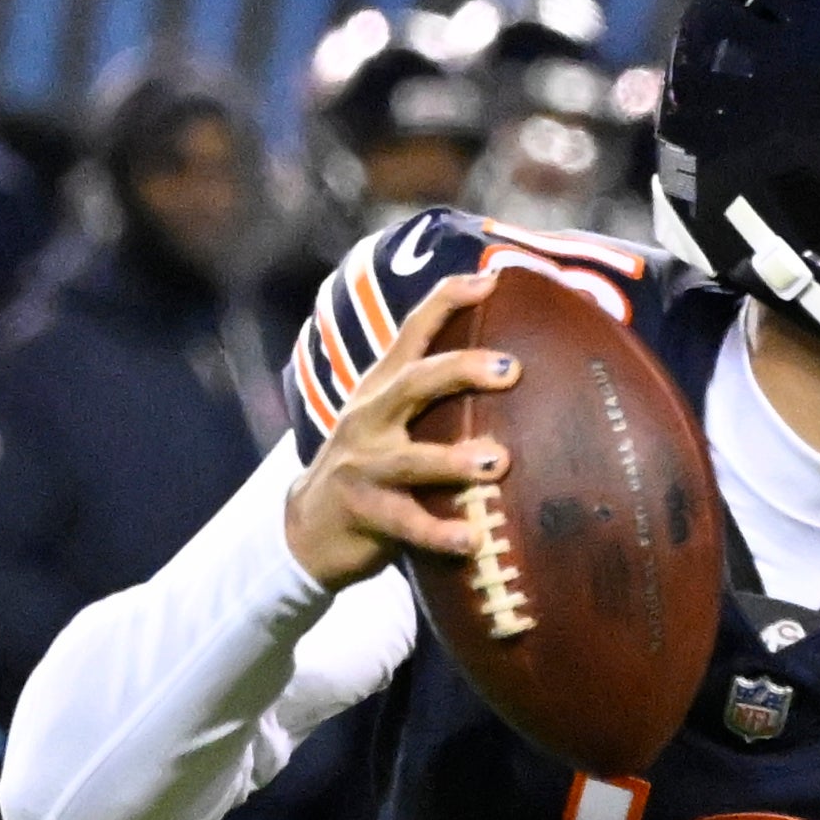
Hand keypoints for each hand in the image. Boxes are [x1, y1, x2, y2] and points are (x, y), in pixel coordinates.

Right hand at [281, 270, 518, 593]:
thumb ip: (434, 398)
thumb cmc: (372, 469)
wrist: (307, 529)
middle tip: (512, 369)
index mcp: (381, 388)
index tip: (492, 278)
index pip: (413, 331)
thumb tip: (511, 371)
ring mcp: (364, 466)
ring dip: (455, 460)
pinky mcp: (363, 513)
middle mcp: (370, 418)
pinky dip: (440, 532)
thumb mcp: (390, 421)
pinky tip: (472, 540)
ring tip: (499, 462)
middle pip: (414, 382)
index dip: (448, 300)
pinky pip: (408, 523)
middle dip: (461, 370)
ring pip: (412, 458)